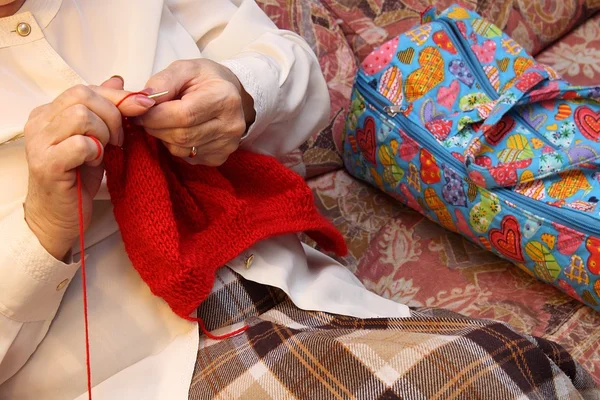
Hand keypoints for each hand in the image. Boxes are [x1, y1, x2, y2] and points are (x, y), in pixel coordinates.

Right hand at [23, 77, 154, 259]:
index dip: (118, 97)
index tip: (143, 107)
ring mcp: (39, 142)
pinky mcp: (47, 164)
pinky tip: (96, 162)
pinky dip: (96, 151)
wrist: (60, 218)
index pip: (85, 89)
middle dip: (113, 115)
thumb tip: (119, 81)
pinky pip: (80, 144)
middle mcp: (39, 122)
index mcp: (49, 112)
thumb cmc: (77, 179)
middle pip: (82, 95)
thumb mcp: (97, 140)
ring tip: (105, 151)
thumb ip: (105, 111)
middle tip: (118, 139)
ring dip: (104, 133)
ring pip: (81, 116)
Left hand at [135, 59, 255, 165]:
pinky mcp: (219, 157)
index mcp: (224, 98)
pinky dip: (174, 145)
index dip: (155, 115)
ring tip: (164, 121)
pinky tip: (179, 130)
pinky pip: (186, 157)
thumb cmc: (204, 80)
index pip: (184, 115)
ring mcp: (227, 144)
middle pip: (181, 136)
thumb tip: (142, 101)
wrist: (229, 93)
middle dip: (156, 127)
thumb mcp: (184, 69)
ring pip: (181, 149)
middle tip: (146, 117)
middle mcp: (231, 125)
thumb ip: (162, 82)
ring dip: (163, 137)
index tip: (140, 110)